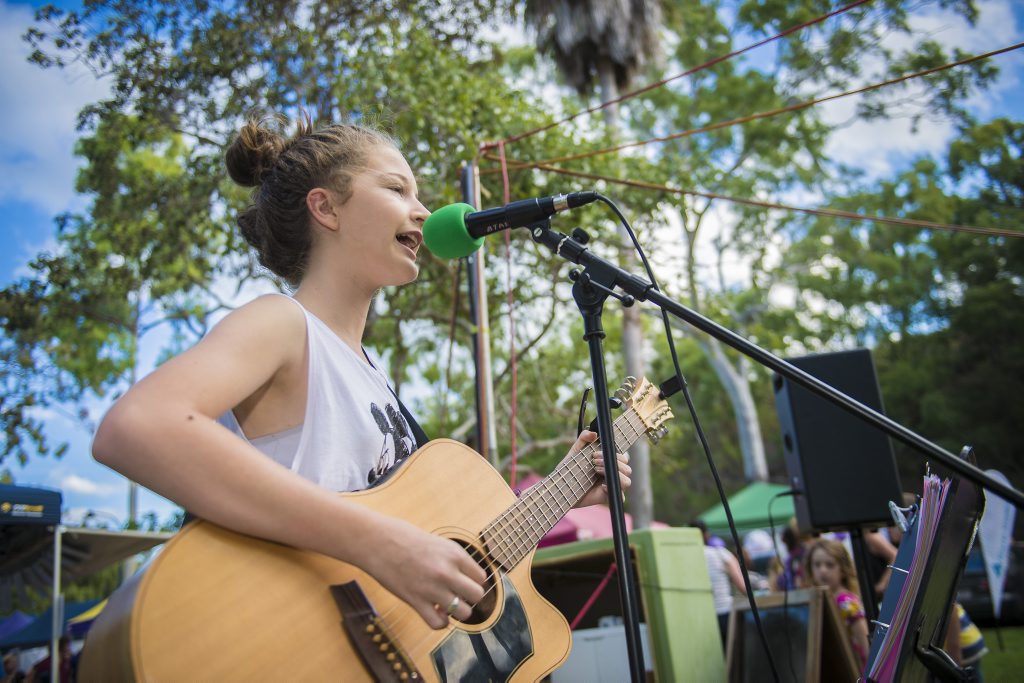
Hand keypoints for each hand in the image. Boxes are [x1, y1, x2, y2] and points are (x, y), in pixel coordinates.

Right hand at [362, 516, 487, 628]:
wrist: (376, 541)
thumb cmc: (404, 537)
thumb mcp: (437, 542)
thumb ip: (453, 559)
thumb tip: (465, 577)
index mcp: (454, 554)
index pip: (481, 577)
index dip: (474, 582)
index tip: (464, 583)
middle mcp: (446, 571)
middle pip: (477, 595)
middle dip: (469, 598)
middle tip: (458, 594)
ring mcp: (432, 588)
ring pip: (463, 613)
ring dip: (457, 611)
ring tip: (446, 604)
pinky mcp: (415, 601)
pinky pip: (438, 623)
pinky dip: (440, 622)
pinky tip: (435, 613)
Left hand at [569, 430, 631, 508]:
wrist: (562, 487)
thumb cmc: (570, 469)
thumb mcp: (576, 451)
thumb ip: (583, 438)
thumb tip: (594, 433)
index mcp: (609, 463)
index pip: (624, 458)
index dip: (615, 455)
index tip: (596, 453)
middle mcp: (613, 474)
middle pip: (627, 469)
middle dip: (612, 463)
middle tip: (594, 462)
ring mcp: (611, 486)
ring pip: (627, 481)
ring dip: (614, 474)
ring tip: (596, 471)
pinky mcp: (608, 497)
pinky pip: (620, 496)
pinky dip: (612, 489)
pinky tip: (601, 486)